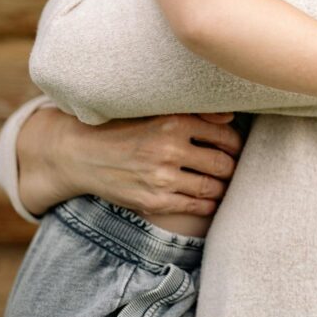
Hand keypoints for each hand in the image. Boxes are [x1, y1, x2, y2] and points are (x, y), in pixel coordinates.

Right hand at [17, 107, 242, 216]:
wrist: (80, 153)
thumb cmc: (123, 128)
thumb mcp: (155, 111)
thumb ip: (194, 113)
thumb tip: (230, 118)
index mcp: (174, 122)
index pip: (225, 137)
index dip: (236, 145)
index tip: (235, 149)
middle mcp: (169, 149)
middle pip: (221, 164)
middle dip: (232, 168)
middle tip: (233, 168)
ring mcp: (161, 177)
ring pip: (210, 186)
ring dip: (222, 187)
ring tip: (223, 184)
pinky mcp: (152, 200)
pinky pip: (193, 206)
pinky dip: (208, 204)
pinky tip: (209, 200)